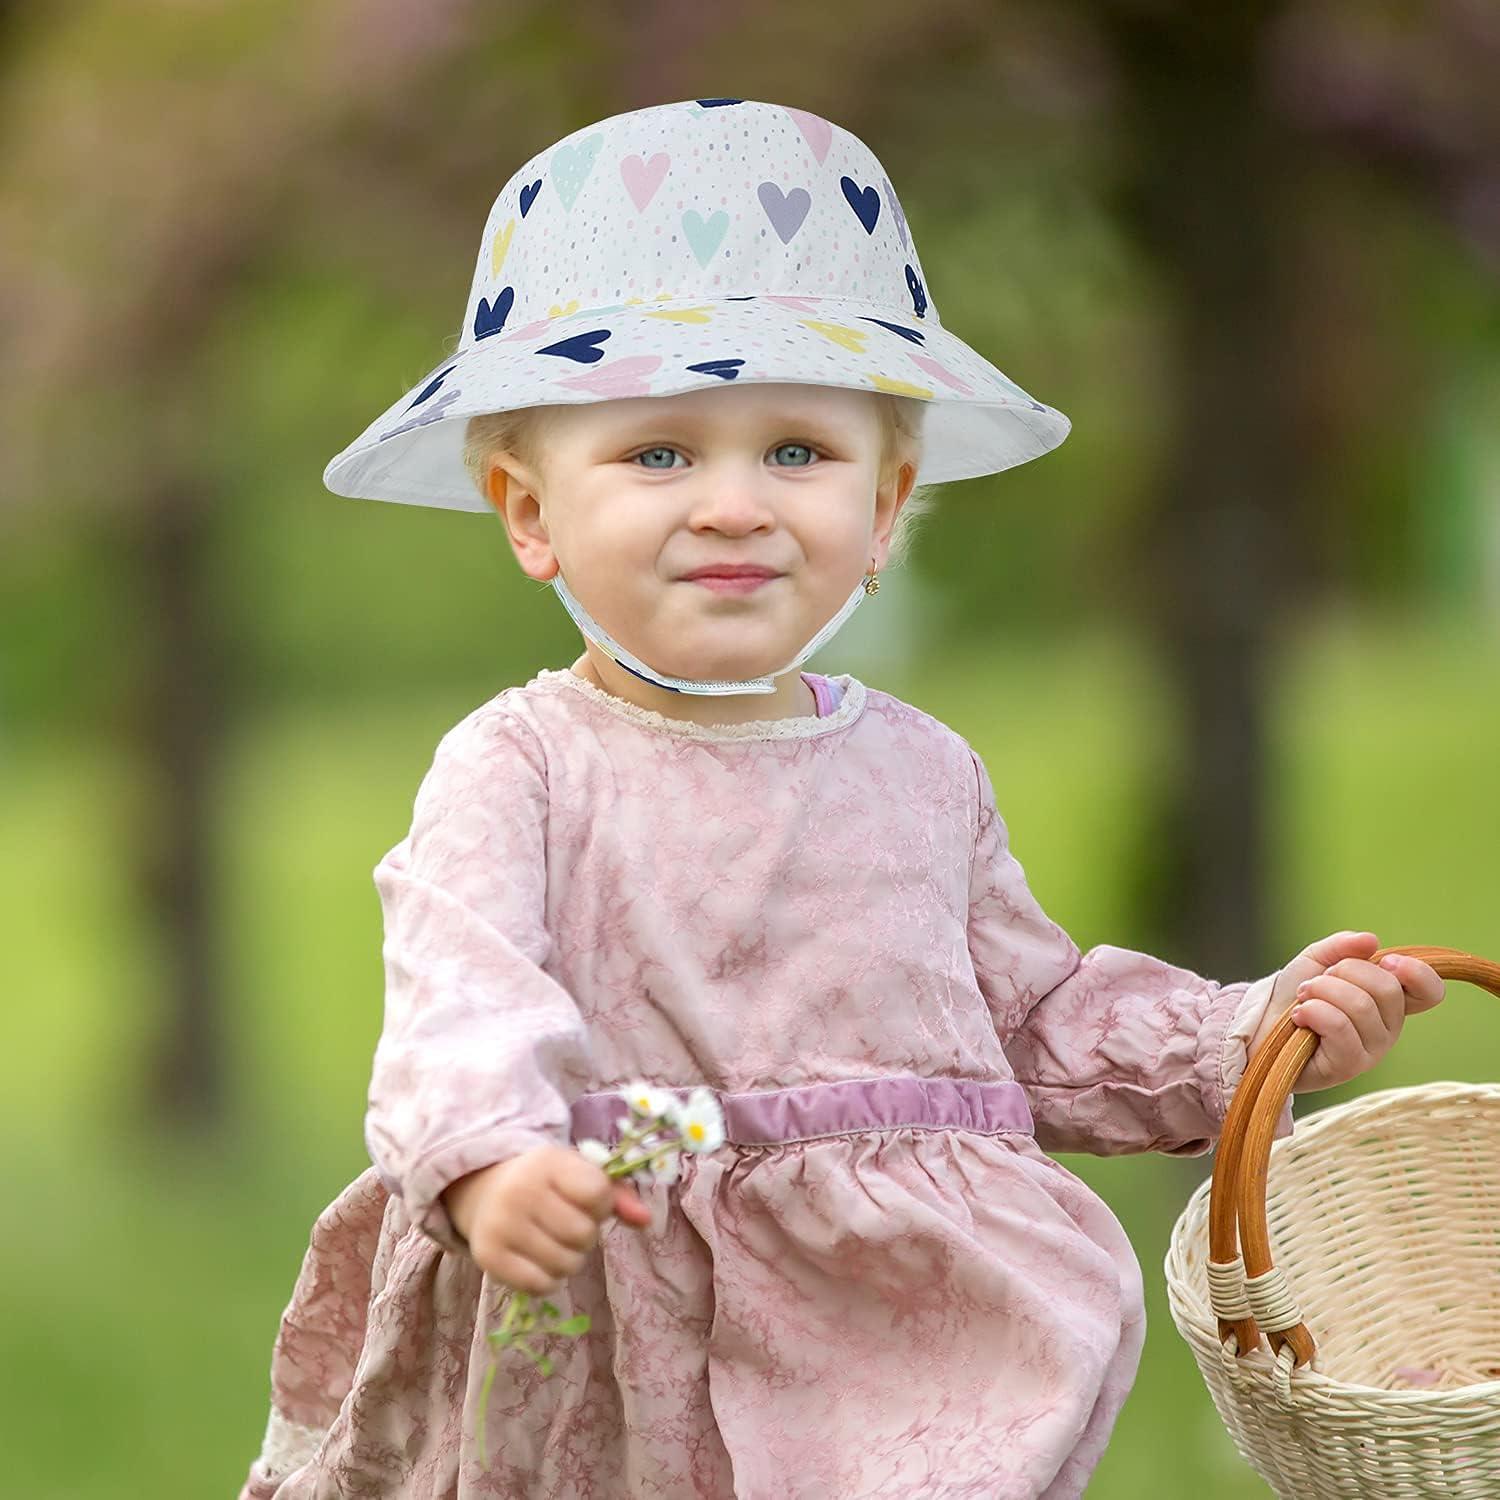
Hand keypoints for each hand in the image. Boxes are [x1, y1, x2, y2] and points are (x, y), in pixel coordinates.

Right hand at [442, 1145, 652, 1293]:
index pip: (597, 1193)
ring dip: (569, 1259)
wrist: (484, 1190)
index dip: (601, 1204)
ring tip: (554, 1242)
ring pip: (566, 1264)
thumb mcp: (578, 1173)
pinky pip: (541, 1286)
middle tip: (567, 1224)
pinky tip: (538, 1260)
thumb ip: (616, 1195)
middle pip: (583, 1234)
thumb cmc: (545, 1183)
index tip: (588, 1201)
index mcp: (548, 1162)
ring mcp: (501, 1225)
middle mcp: (520, 1191)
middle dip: (585, 1235)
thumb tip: (646, 1219)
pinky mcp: (488, 1258)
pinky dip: (548, 1280)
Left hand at [1246, 930, 1445, 1092]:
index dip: (1416, 972)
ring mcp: (1372, 1050)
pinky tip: (1300, 1017)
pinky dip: (1313, 1012)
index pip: (1430, 991)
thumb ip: (1342, 947)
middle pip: (1387, 988)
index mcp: (1389, 1001)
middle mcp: (1388, 1027)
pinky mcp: (1349, 1066)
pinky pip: (1340, 1026)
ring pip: (1360, 1005)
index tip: (1387, 960)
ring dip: (1321, 991)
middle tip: (1316, 982)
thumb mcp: (1316, 961)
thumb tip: (1371, 940)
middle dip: (1342, 972)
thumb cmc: (1294, 996)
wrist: (1260, 1026)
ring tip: (1303, 998)